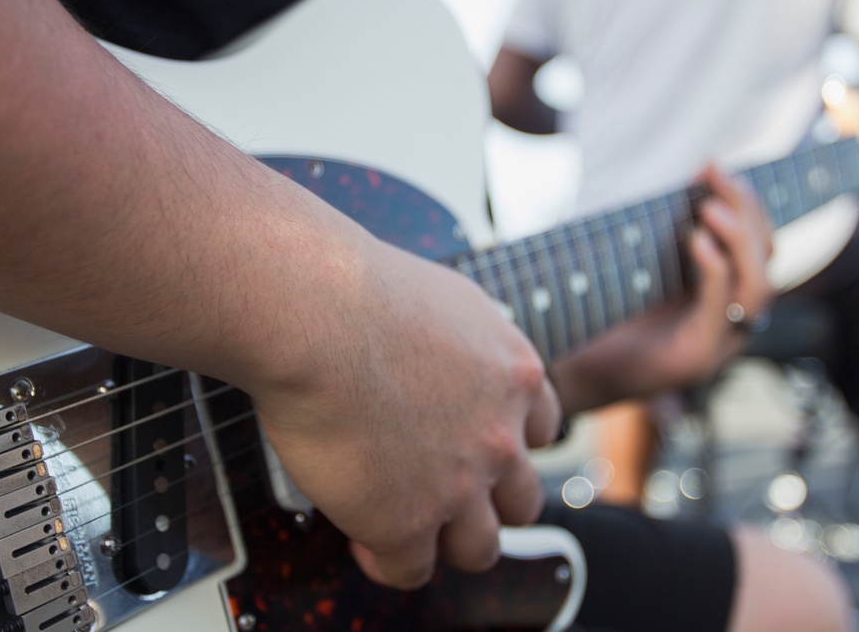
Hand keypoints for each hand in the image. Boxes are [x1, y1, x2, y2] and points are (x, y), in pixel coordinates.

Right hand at [253, 238, 560, 589]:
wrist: (316, 310)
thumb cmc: (358, 289)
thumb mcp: (448, 298)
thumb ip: (468, 334)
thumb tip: (451, 339)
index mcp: (515, 376)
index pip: (542, 430)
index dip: (510, 444)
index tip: (480, 446)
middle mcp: (499, 435)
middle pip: (521, 499)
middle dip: (488, 501)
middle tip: (449, 493)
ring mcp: (459, 485)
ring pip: (479, 547)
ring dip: (447, 542)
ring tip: (409, 526)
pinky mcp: (405, 521)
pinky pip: (409, 569)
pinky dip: (386, 560)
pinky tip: (363, 537)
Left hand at [551, 167, 772, 414]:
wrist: (572, 372)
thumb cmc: (602, 317)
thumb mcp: (641, 267)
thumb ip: (664, 235)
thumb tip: (682, 178)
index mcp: (722, 297)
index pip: (758, 245)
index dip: (744, 204)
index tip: (713, 167)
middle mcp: (730, 322)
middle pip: (765, 261)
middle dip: (747, 211)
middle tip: (715, 174)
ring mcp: (719, 345)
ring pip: (756, 288)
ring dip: (739, 241)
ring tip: (710, 207)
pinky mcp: (696, 360)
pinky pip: (720, 312)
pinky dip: (715, 272)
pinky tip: (697, 241)